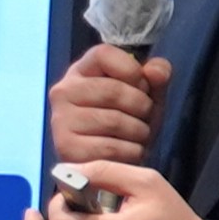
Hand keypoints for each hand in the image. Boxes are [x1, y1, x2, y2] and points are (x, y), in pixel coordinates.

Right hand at [50, 43, 172, 166]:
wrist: (109, 165)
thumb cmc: (127, 124)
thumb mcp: (147, 95)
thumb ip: (157, 76)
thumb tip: (156, 71)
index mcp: (81, 71)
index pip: (104, 54)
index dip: (131, 70)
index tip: (141, 86)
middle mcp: (63, 91)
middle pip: (113, 90)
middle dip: (142, 107)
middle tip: (144, 118)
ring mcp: (61, 120)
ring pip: (114, 121)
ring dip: (139, 132)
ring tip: (138, 136)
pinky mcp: (66, 148)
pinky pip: (111, 148)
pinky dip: (131, 152)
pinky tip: (129, 152)